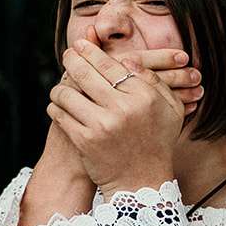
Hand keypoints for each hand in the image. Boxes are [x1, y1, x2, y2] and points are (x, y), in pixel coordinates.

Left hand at [48, 38, 185, 193]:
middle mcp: (123, 108)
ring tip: (62, 87)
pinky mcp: (84, 140)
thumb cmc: (157, 142)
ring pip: (67, 93)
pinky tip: (59, 106)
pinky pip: (60, 114)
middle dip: (71, 60)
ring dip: (60, 88)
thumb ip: (153, 81)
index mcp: (144, 97)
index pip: (111, 66)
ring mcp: (102, 125)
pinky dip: (56, 108)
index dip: (91, 52)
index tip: (80, 44)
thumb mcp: (169, 110)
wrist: (142, 182)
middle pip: (86, 73)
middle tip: (67, 54)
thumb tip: (128, 58)